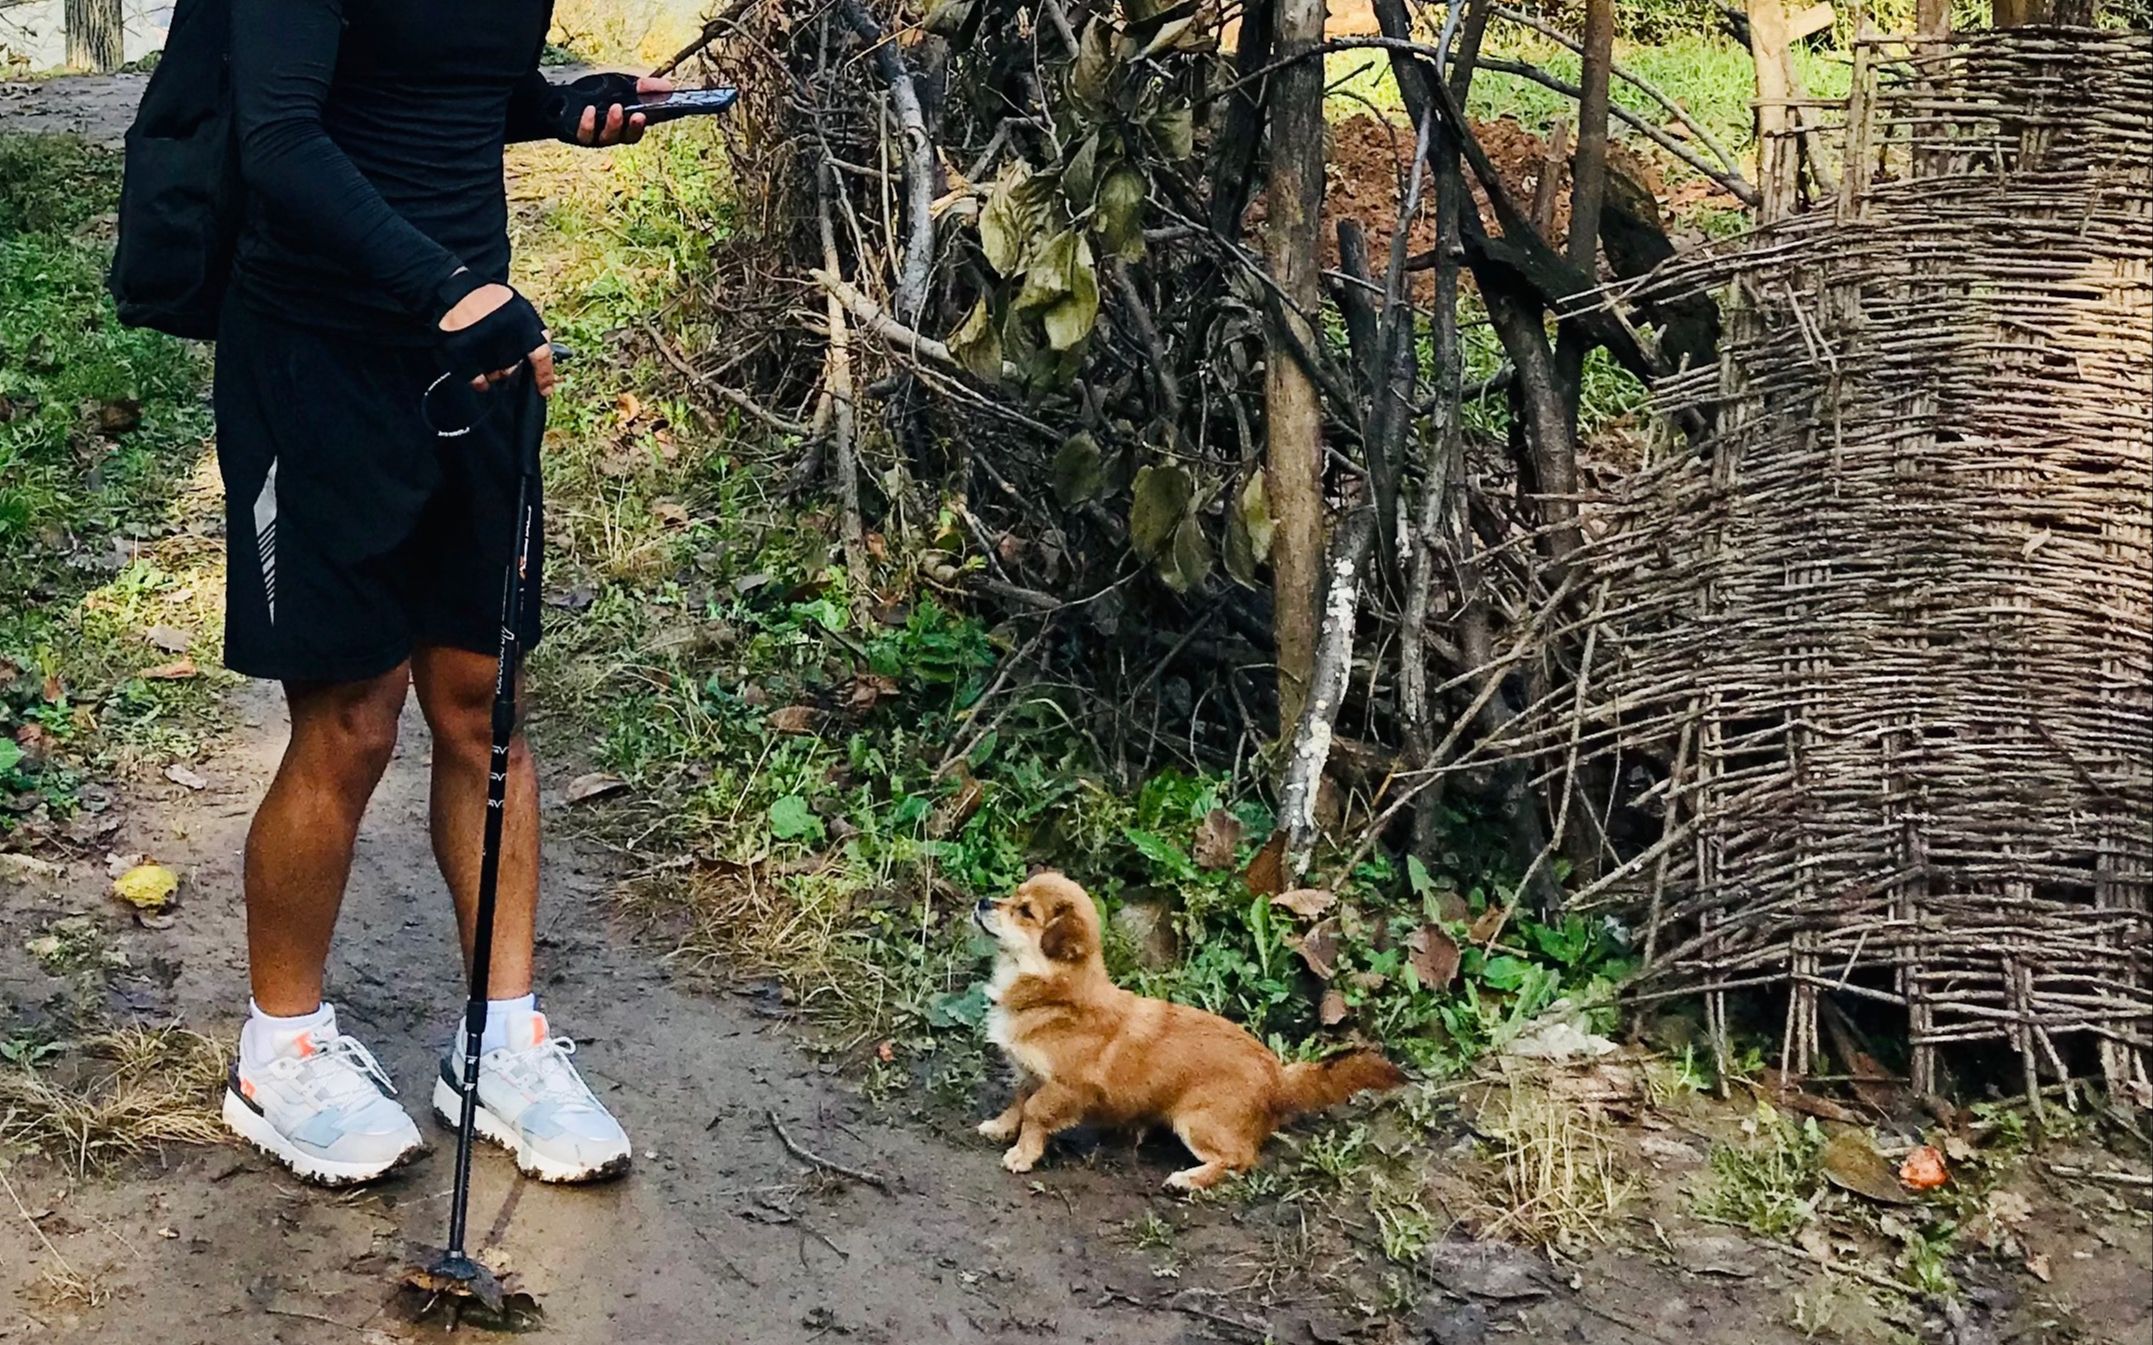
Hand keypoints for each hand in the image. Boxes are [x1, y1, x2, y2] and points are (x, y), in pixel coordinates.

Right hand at [438, 283, 554, 396]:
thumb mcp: (520, 306)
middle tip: (502, 355)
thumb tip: (545, 354)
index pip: (540, 355)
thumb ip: (534, 329)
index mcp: (522, 321)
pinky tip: (480, 378)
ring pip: (495, 374)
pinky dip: (479, 382)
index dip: (544, 376)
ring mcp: (480, 343)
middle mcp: (503, 334)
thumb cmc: (490, 297)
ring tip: (487, 355)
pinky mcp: (460, 350)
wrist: (454, 285)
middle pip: (513, 367)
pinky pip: (475, 379)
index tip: (545, 390)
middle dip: (511, 366)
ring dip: (495, 372)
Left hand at [577, 75, 672, 145]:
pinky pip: (586, 136)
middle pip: (630, 137)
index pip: (648, 123)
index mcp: (631, 122)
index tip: (666, 112)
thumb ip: (643, 85)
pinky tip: (590, 110)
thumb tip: (668, 87)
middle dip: (636, 127)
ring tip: (616, 108)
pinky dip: (589, 124)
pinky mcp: (581, 137)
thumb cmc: (597, 91)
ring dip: (615, 124)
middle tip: (639, 116)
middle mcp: (617, 133)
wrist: (563, 97)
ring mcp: (599, 137)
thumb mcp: (621, 83)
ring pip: (610, 138)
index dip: (657, 120)